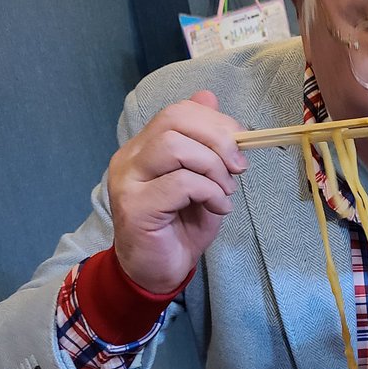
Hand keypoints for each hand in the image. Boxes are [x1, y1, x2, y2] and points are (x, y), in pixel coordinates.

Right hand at [107, 90, 247, 292]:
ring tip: (225, 192)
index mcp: (144, 147)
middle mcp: (130, 157)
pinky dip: (209, 192)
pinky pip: (180, 183)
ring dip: (213, 167)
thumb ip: (204, 142)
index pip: (178, 111)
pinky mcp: (135, 206)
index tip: (240, 147)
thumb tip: (209, 96)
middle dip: (218, 138)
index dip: (216, 122)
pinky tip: (217, 208)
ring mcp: (128, 180)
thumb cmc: (181, 227)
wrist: (159, 272)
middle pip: (174, 119)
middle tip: (238, 168)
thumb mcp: (202, 179)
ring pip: (174, 146)